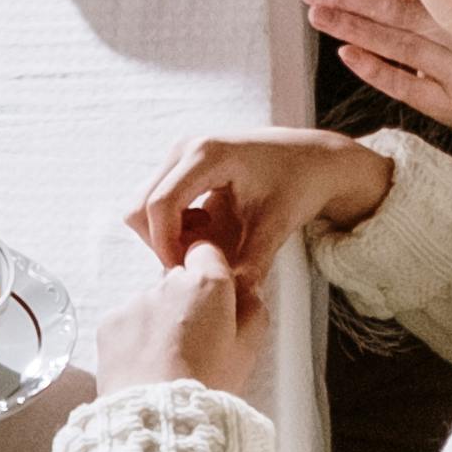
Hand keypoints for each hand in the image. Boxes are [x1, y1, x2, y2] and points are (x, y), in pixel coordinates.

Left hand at [97, 242, 261, 397]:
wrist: (159, 418)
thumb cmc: (208, 387)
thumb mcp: (249, 350)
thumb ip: (252, 308)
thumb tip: (246, 288)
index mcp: (207, 285)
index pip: (207, 252)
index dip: (211, 274)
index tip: (215, 299)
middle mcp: (168, 283)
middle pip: (178, 281)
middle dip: (186, 303)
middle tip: (194, 344)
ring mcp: (135, 301)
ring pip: (152, 303)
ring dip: (160, 323)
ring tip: (168, 363)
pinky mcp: (111, 322)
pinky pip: (128, 322)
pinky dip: (135, 339)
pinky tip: (146, 367)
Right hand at [126, 122, 392, 297]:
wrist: (312, 159)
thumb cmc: (298, 184)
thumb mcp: (277, 225)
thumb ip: (252, 263)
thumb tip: (234, 302)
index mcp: (207, 154)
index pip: (159, 205)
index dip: (166, 247)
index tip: (188, 275)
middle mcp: (185, 148)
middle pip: (140, 206)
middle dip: (162, 244)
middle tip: (199, 263)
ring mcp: (179, 154)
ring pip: (143, 206)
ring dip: (167, 236)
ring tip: (208, 245)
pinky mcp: (180, 164)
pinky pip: (156, 202)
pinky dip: (172, 226)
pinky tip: (207, 230)